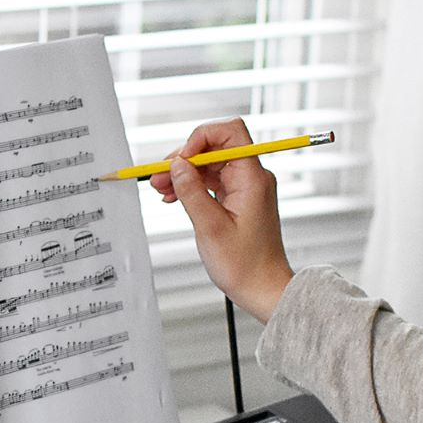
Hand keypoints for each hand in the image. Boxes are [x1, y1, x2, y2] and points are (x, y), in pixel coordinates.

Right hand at [149, 118, 293, 323]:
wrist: (263, 289)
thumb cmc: (246, 266)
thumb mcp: (210, 228)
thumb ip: (191, 191)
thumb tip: (178, 165)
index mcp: (252, 179)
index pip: (230, 133)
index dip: (201, 138)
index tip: (180, 159)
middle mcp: (253, 178)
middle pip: (215, 148)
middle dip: (185, 158)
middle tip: (159, 176)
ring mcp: (246, 188)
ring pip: (211, 165)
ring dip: (185, 173)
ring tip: (161, 188)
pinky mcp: (239, 200)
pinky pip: (213, 181)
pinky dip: (193, 185)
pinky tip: (175, 196)